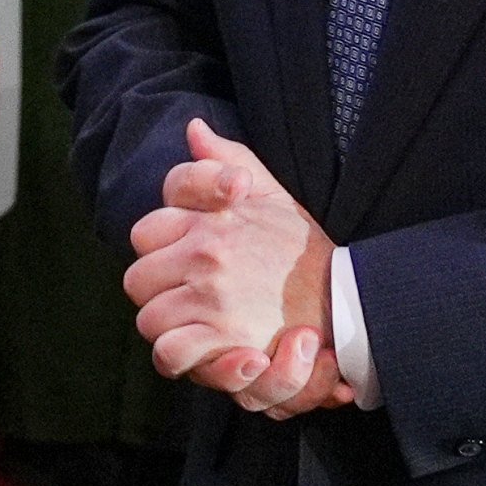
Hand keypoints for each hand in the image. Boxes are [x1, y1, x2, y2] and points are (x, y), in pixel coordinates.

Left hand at [120, 119, 342, 411]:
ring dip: (167, 326)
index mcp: (211, 219)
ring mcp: (211, 298)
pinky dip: (179, 357)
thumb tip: (194, 128)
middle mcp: (205, 254)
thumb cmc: (303, 247)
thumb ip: (227, 159)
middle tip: (182, 298)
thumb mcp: (270, 192)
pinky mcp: (222, 339)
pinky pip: (170, 352)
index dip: (159, 248)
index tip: (181, 259)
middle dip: (157, 291)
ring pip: (149, 318)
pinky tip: (197, 351)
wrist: (346, 298)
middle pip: (138, 279)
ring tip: (191, 327)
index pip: (146, 232)